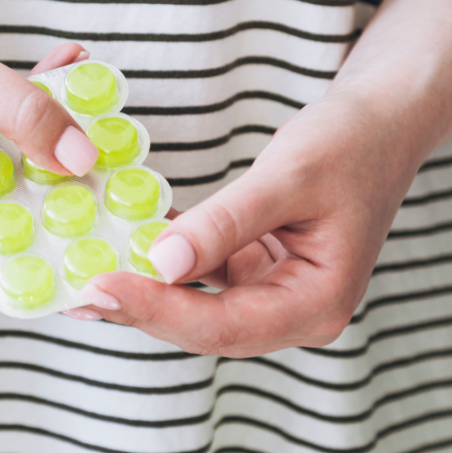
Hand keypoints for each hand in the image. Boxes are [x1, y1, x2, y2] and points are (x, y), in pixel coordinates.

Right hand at [0, 0, 96, 294]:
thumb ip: (25, 114)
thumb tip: (82, 160)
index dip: (47, 270)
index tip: (97, 249)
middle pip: (2, 227)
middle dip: (53, 185)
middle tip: (95, 139)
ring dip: (33, 149)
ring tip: (66, 87)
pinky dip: (7, 141)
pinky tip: (36, 89)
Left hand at [66, 89, 424, 356]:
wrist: (374, 125)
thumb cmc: (349, 144)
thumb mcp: (289, 177)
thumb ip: (226, 223)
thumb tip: (162, 262)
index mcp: (318, 304)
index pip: (225, 325)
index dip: (158, 310)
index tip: (99, 288)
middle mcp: (294, 312)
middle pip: (204, 327)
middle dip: (141, 308)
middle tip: (77, 291)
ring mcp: (271, 295)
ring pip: (195, 307)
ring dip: (142, 291)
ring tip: (83, 278)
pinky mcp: (252, 272)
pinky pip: (197, 277)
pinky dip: (159, 265)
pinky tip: (118, 250)